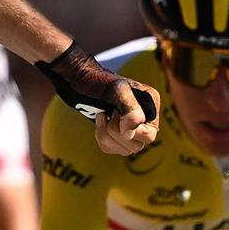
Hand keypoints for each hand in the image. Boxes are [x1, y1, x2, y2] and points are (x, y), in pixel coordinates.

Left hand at [36, 41, 157, 155]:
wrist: (78, 78)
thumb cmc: (97, 81)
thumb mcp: (116, 91)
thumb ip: (130, 109)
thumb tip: (130, 134)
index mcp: (150, 105)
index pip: (149, 135)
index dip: (130, 131)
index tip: (114, 113)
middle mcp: (144, 117)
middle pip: (137, 146)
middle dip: (115, 133)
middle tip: (107, 113)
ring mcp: (131, 126)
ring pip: (125, 150)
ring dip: (106, 137)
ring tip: (100, 115)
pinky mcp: (116, 132)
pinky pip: (113, 149)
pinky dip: (102, 139)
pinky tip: (98, 121)